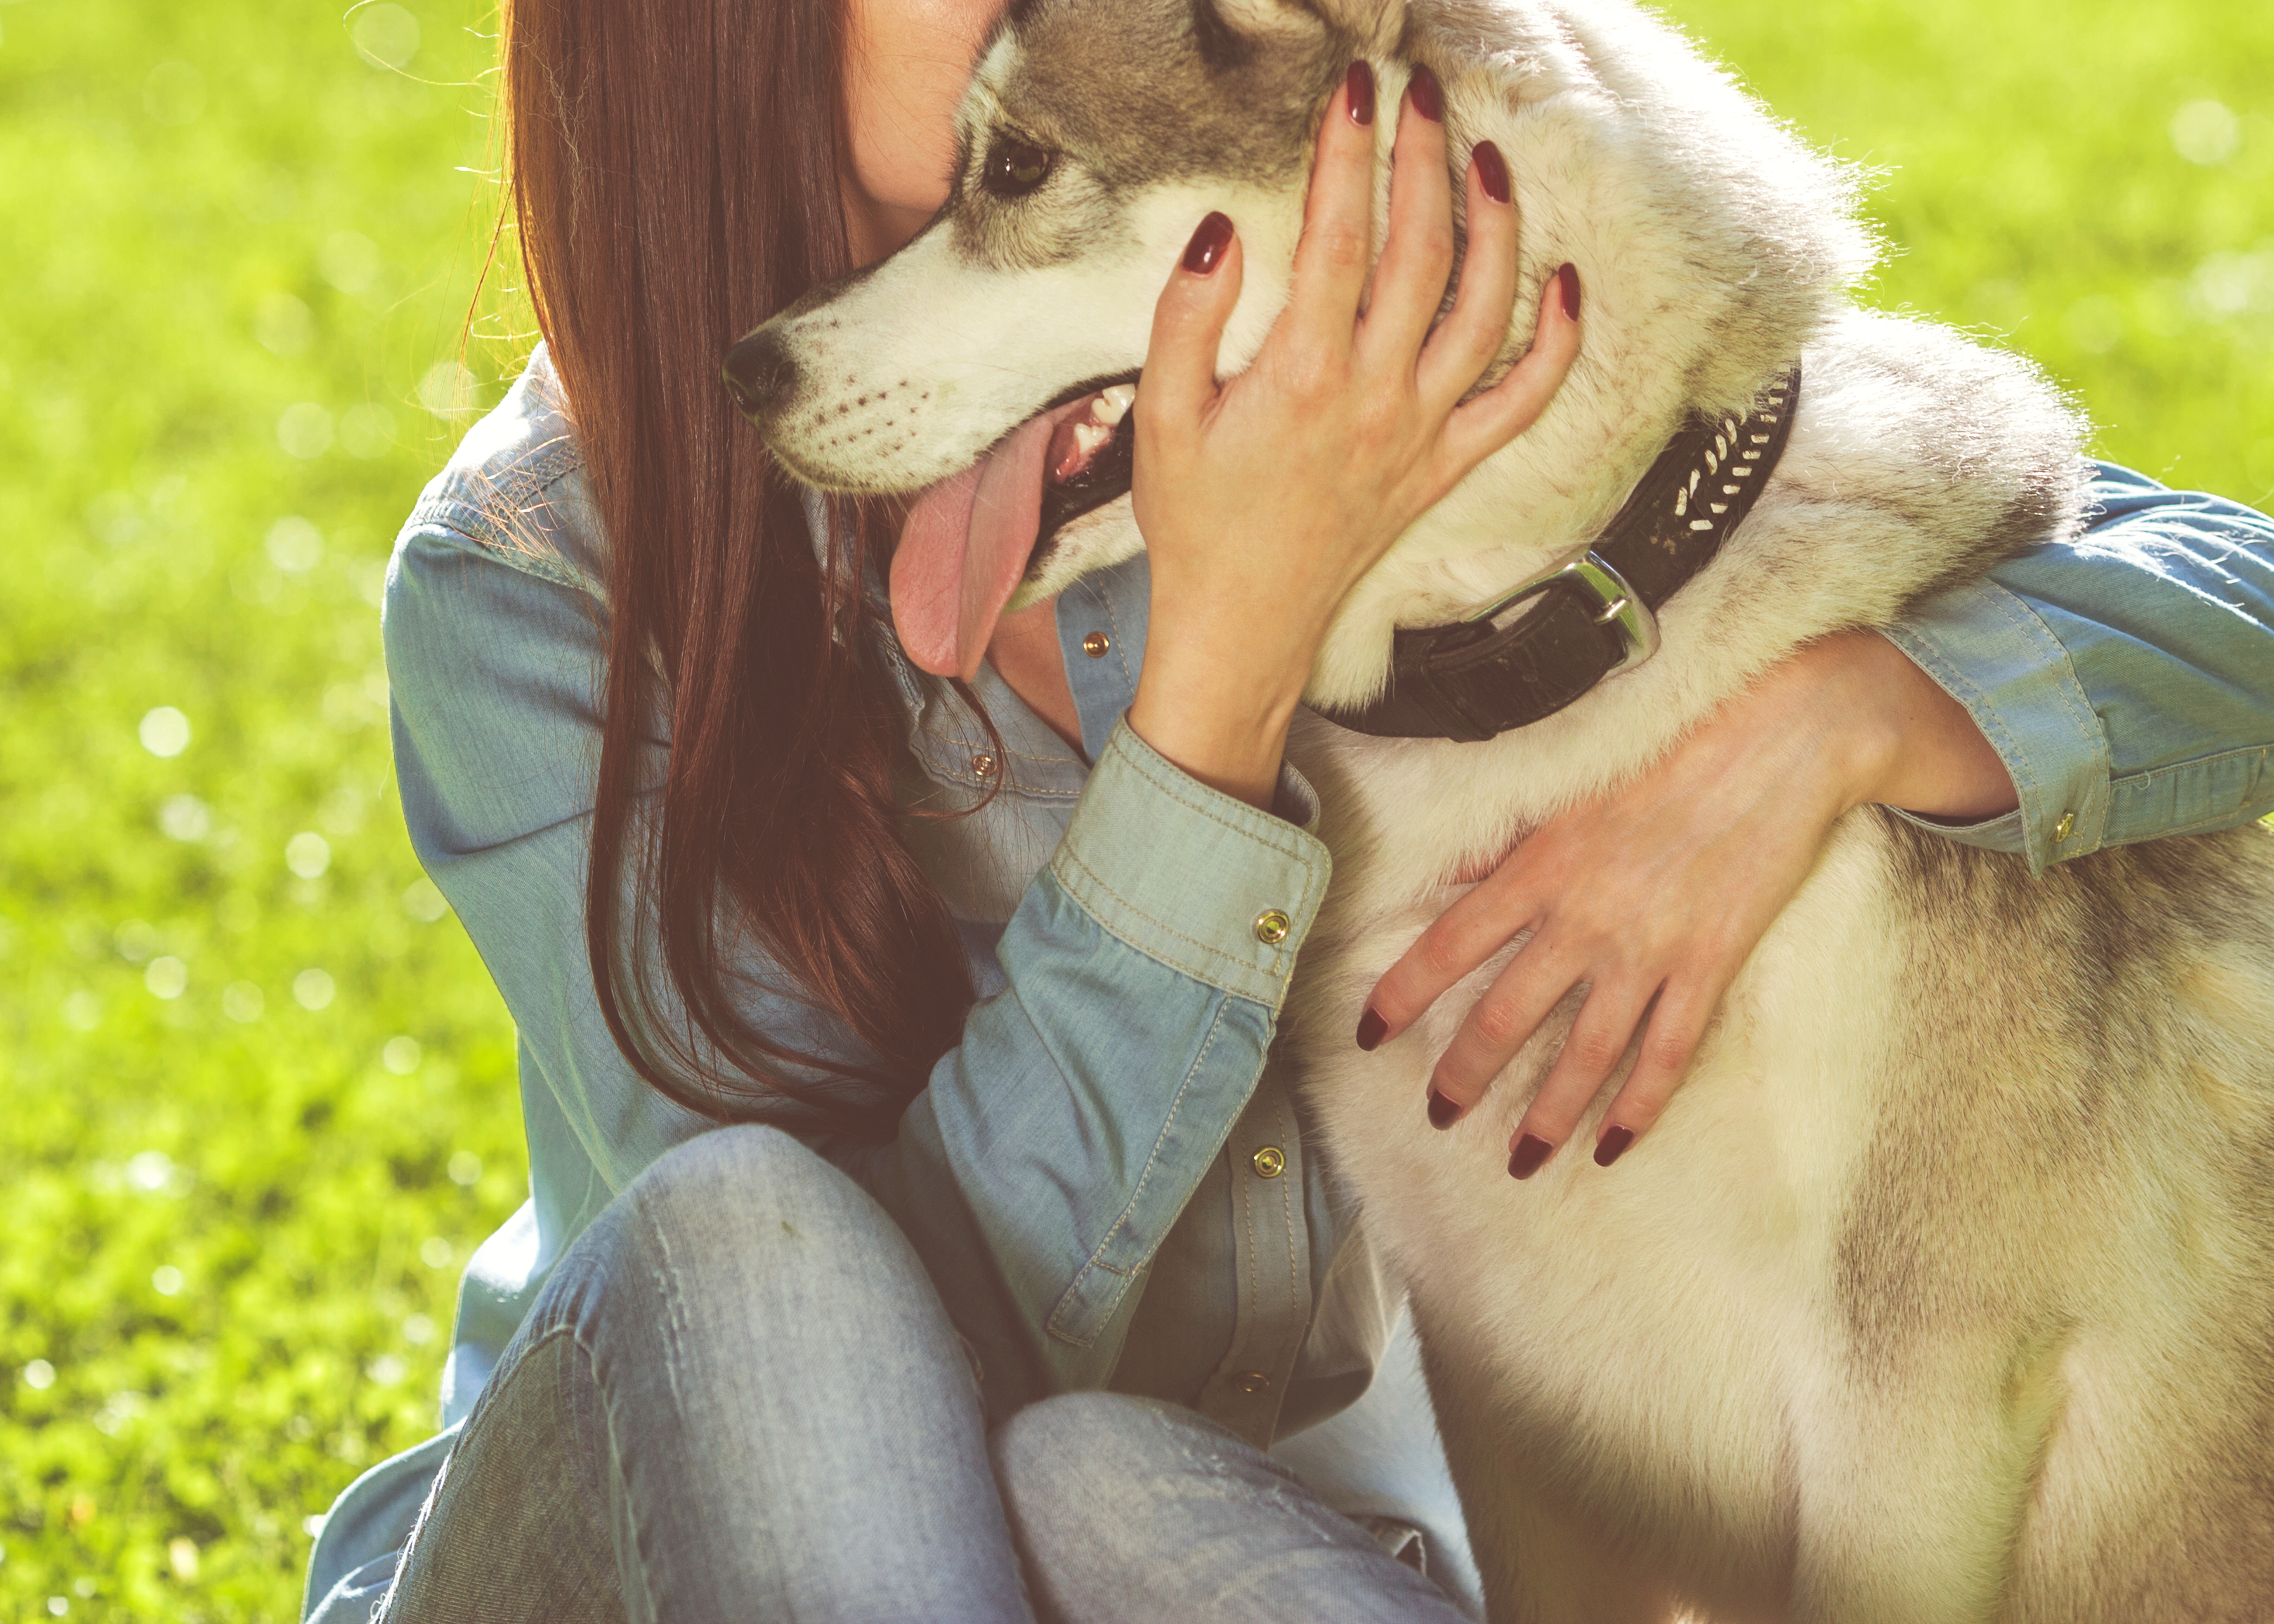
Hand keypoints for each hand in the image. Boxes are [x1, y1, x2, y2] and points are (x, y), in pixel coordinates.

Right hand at [1126, 62, 1582, 806]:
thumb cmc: (1195, 522)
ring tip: (1486, 156)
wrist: (1241, 625)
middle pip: (1420, 252)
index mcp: (1301, 378)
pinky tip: (1567, 282)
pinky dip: (1556, 340)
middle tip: (1424, 95)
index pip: (1340, 236)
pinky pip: (1522, 400)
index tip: (1358, 91)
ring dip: (1495, 224)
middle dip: (1424, 160)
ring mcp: (1421, 432)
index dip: (1352, 153)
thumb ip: (1186, 319)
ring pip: (1483, 309)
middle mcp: (1375, 398)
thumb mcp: (1159, 417)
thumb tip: (1222, 233)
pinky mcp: (1445, 466)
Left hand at [1360, 630, 2018, 1175]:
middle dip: (1464, 1077)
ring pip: (1584, 1055)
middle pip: (1505, 1018)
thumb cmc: (1670, 749)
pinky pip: (1668, 1054)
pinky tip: (1614, 1146)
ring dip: (1547, 1116)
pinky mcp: (1710, 964)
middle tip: (1439, 1115)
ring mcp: (1650, 948)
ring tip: (1520, 1159)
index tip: (1368, 1034)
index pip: (1447, 946)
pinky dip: (1640, 1108)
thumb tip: (1446, 876)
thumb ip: (1509, 842)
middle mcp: (1585, 917)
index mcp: (1541, 867)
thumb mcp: (1571, 787)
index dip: (1400, 996)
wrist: (1782, 739)